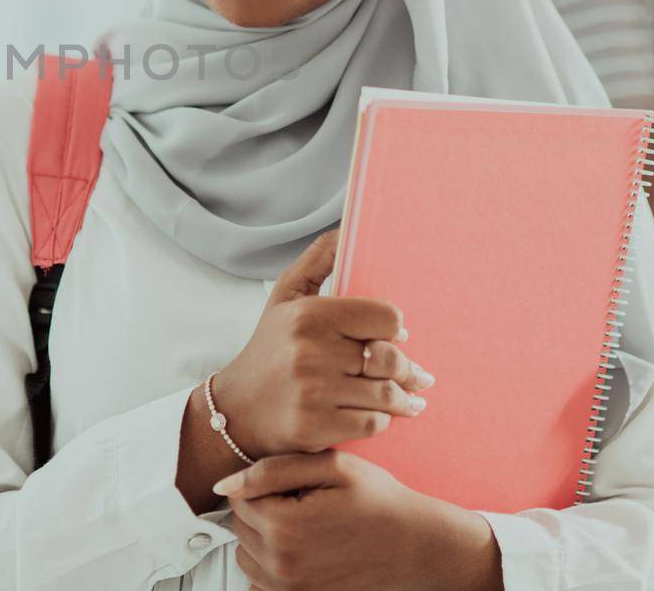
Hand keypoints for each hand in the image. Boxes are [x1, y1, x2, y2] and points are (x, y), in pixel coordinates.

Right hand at [211, 226, 432, 458]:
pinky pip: (373, 424)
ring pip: (386, 394)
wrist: (235, 409)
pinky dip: (381, 421)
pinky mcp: (314, 427)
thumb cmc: (270, 348)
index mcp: (309, 315)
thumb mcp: (285, 296)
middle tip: (418, 377)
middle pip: (392, 359)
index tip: (395, 337)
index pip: (387, 318)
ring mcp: (312, 392)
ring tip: (410, 400)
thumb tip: (347, 226)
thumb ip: (319, 260)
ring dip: (403, 400)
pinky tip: (381, 416)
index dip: (395, 329)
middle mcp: (310, 351)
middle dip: (410, 371)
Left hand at [215, 450, 502, 590]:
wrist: (417, 546)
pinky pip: (261, 580)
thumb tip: (224, 485)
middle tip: (304, 501)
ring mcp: (291, 587)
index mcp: (283, 526)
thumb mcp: (331, 467)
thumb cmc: (380, 502)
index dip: (266, 484)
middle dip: (263, 509)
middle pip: (240, 526)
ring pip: (246, 553)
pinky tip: (301, 548)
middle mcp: (281, 564)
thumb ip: (271, 470)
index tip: (297, 484)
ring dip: (264, 536)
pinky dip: (272, 563)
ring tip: (303, 523)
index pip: (239, 497)